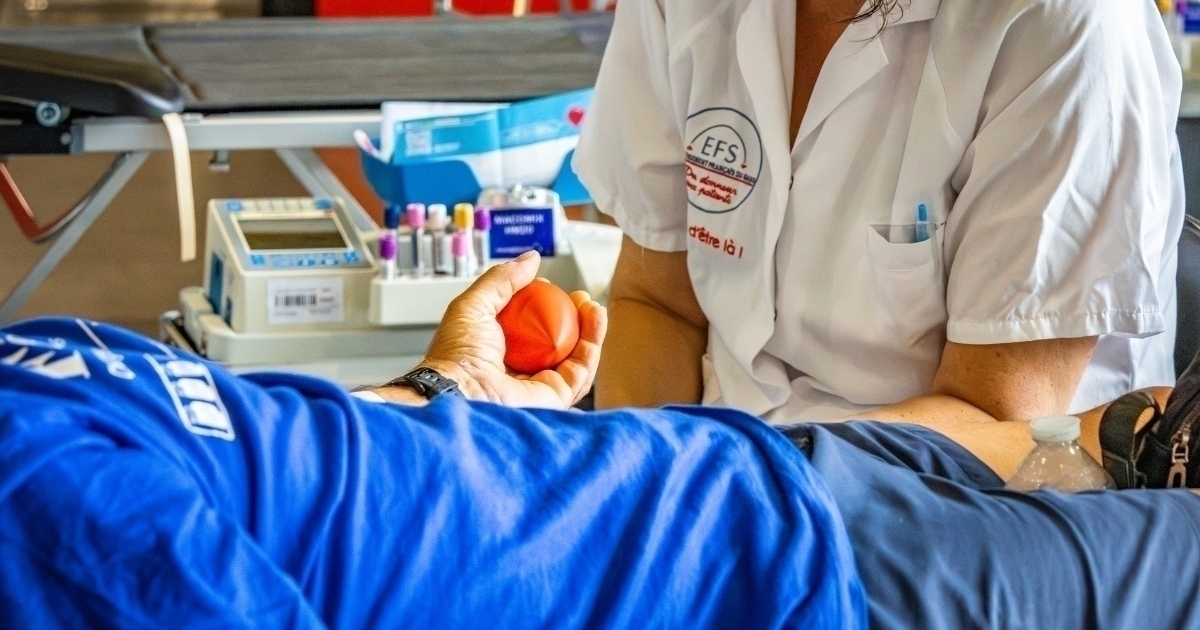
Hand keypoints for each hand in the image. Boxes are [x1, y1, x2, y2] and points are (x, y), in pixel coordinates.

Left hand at [418, 251, 607, 408]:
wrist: (460, 391)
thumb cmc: (456, 356)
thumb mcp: (474, 304)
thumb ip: (502, 279)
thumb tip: (531, 259)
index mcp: (497, 351)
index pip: (529, 328)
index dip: (544, 306)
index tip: (550, 287)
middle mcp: (519, 370)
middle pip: (556, 342)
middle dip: (573, 317)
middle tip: (580, 297)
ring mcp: (538, 385)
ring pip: (574, 356)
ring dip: (588, 329)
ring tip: (592, 306)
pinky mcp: (555, 398)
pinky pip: (581, 371)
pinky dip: (593, 344)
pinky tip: (595, 321)